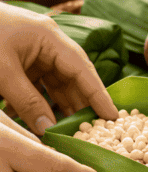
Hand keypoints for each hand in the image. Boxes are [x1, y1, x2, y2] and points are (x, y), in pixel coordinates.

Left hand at [0, 4, 117, 133]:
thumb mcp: (2, 72)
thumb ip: (27, 101)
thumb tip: (48, 130)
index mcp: (50, 39)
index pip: (83, 70)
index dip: (99, 95)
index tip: (114, 117)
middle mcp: (48, 45)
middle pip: (73, 78)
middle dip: (82, 105)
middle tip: (94, 131)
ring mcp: (34, 53)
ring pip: (56, 84)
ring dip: (61, 107)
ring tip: (73, 132)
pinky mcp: (20, 61)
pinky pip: (38, 85)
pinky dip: (41, 103)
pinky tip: (45, 123)